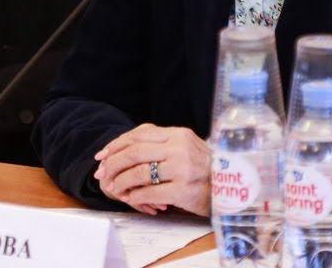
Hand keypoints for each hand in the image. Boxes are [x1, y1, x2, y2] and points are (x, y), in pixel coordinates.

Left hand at [93, 124, 210, 216]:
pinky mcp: (183, 190)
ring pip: (139, 172)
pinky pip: (150, 192)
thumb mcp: (185, 147)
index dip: (116, 145)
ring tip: (114, 188)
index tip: (102, 155)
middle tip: (101, 173)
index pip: (138, 135)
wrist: (230, 188)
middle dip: (113, 163)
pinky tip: (130, 198)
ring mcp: (182, 169)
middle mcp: (179, 148)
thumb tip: (122, 149)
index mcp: (177, 134)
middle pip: (134, 152)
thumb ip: (159, 143)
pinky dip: (135, 195)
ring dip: (121, 181)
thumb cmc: (203, 168)